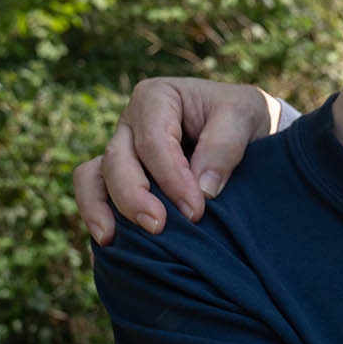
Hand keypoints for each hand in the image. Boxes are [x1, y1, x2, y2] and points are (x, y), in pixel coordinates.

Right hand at [72, 78, 284, 242]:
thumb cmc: (243, 117)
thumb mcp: (246, 114)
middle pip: (117, 159)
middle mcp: (131, 123)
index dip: (171, 178)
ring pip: (94, 176)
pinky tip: (107, 246)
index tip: (196, 211)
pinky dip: (94, 215)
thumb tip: (203, 189)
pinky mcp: (119, 178)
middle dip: (133, 196)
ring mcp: (121, 150)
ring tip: (110, 240)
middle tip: (158, 227)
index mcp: (158, 98)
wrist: (249, 132)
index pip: (153, 140)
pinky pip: (93, 193)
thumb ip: (225, 145)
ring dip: (100, 208)